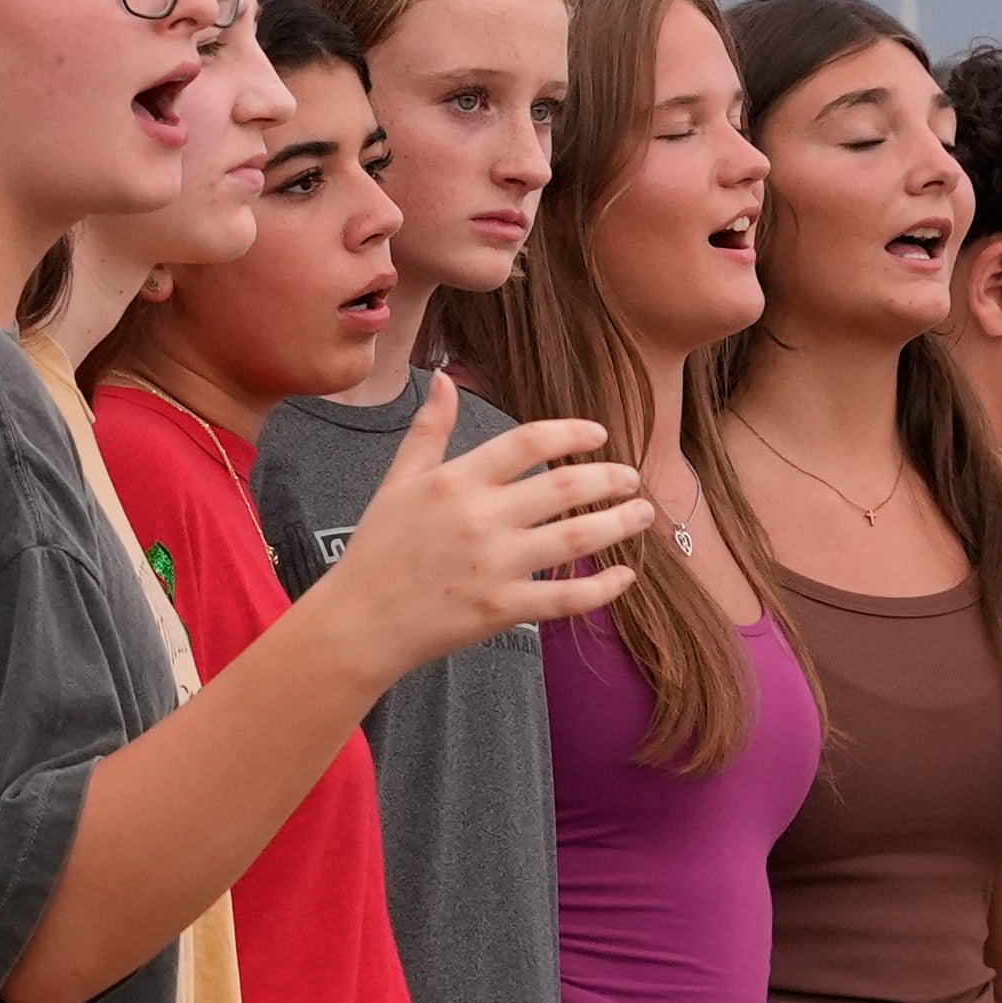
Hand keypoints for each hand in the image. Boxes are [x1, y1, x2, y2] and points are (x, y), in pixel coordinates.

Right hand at [327, 373, 651, 675]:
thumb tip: (443, 379)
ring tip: (643, 514)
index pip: (528, 441)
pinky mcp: (502, 610)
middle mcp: (479, 518)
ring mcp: (494, 566)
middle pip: (565, 488)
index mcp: (455, 481)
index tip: (600, 435)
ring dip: (619, 524)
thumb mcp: (398, 481)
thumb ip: (429, 430)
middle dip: (610, 479)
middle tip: (632, 478)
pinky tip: (625, 577)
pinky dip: (603, 588)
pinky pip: (567, 597)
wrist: (359, 623)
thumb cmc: (379, 548)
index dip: (572, 433)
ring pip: (576, 538)